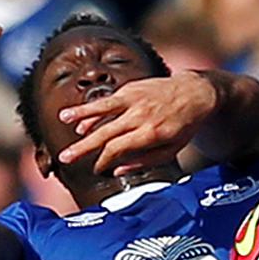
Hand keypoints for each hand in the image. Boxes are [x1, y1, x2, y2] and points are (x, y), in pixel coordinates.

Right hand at [57, 71, 219, 174]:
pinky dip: (92, 109)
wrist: (196, 93)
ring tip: (62, 119)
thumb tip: (118, 171)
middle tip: (66, 158)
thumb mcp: (172, 149)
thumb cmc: (184, 125)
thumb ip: (145, 161)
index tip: (96, 169)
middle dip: (84, 147)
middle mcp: (141, 115)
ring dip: (81, 115)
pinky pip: (107, 101)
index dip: (104, 161)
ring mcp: (135, 99)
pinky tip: (78, 118)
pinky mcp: (131, 88)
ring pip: (103, 108)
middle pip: (106, 133)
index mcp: (152, 133)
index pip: (119, 149)